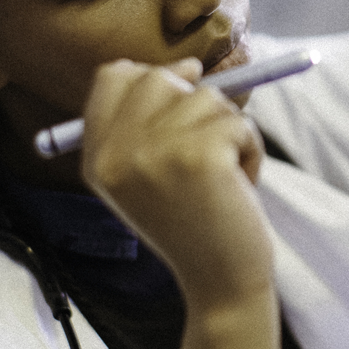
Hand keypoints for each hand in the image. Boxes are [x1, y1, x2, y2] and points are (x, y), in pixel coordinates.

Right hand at [79, 58, 271, 309]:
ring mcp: (154, 153)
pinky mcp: (199, 156)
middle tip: (206, 152)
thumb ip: (153, 119)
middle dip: (197, 105)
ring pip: (208, 98)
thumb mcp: (152, 173)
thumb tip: (189, 65)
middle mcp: (116, 153)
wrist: (219, 283)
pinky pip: (240, 122)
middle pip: (160, 77)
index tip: (181, 109)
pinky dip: (251, 151)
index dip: (154, 80)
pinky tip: (238, 188)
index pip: (114, 76)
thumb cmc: (195, 223)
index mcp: (97, 157)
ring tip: (222, 179)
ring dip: (229, 133)